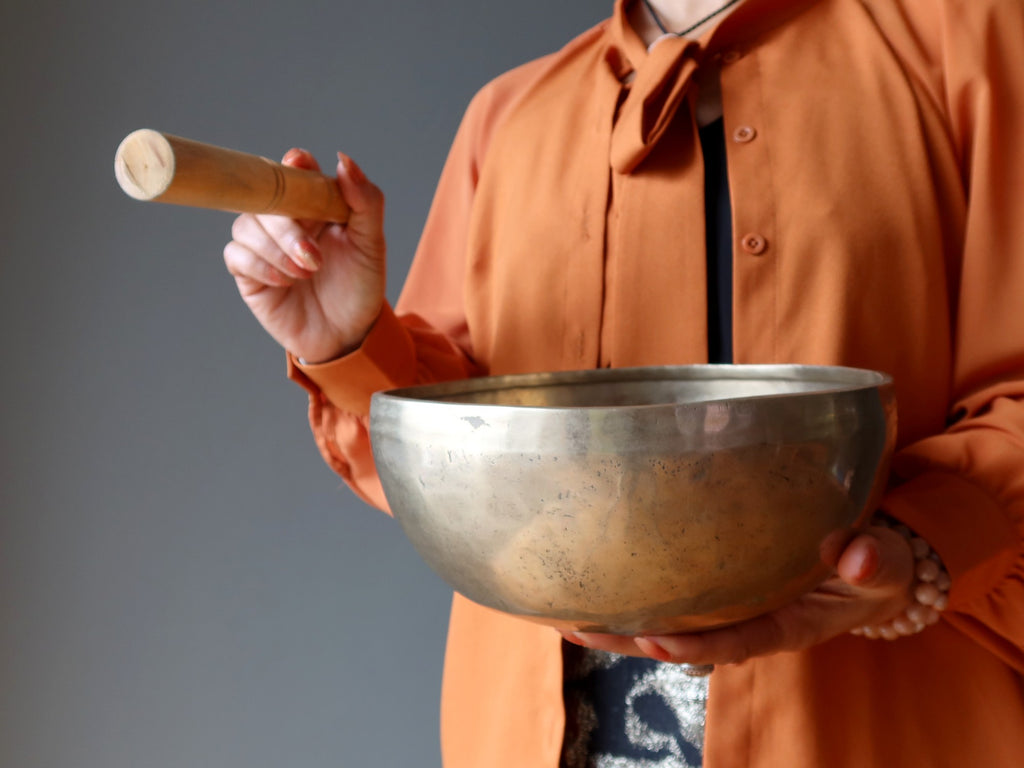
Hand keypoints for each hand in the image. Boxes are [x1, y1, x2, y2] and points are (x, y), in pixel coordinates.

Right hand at [223, 148, 385, 363]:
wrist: (348, 335)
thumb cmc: (360, 288)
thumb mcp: (372, 245)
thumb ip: (365, 202)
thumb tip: (344, 160)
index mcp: (314, 205)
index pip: (295, 171)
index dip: (292, 165)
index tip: (298, 164)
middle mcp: (284, 220)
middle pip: (265, 199)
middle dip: (287, 226)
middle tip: (314, 258)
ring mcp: (264, 246)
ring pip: (245, 225)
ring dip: (276, 249)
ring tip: (305, 273)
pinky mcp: (249, 273)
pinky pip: (237, 255)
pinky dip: (259, 265)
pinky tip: (286, 282)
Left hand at [561, 524, 915, 665]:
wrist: (872, 563)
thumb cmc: (878, 567)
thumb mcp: (886, 565)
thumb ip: (875, 561)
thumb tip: (855, 556)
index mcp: (787, 623)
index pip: (734, 640)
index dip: (694, 644)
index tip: (652, 638)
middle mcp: (750, 620)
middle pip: (682, 638)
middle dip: (630, 637)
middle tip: (579, 627)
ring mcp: (732, 604)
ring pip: (668, 619)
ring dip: (618, 619)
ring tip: (564, 611)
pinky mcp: (722, 584)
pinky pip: (675, 593)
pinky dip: (636, 589)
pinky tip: (596, 578)